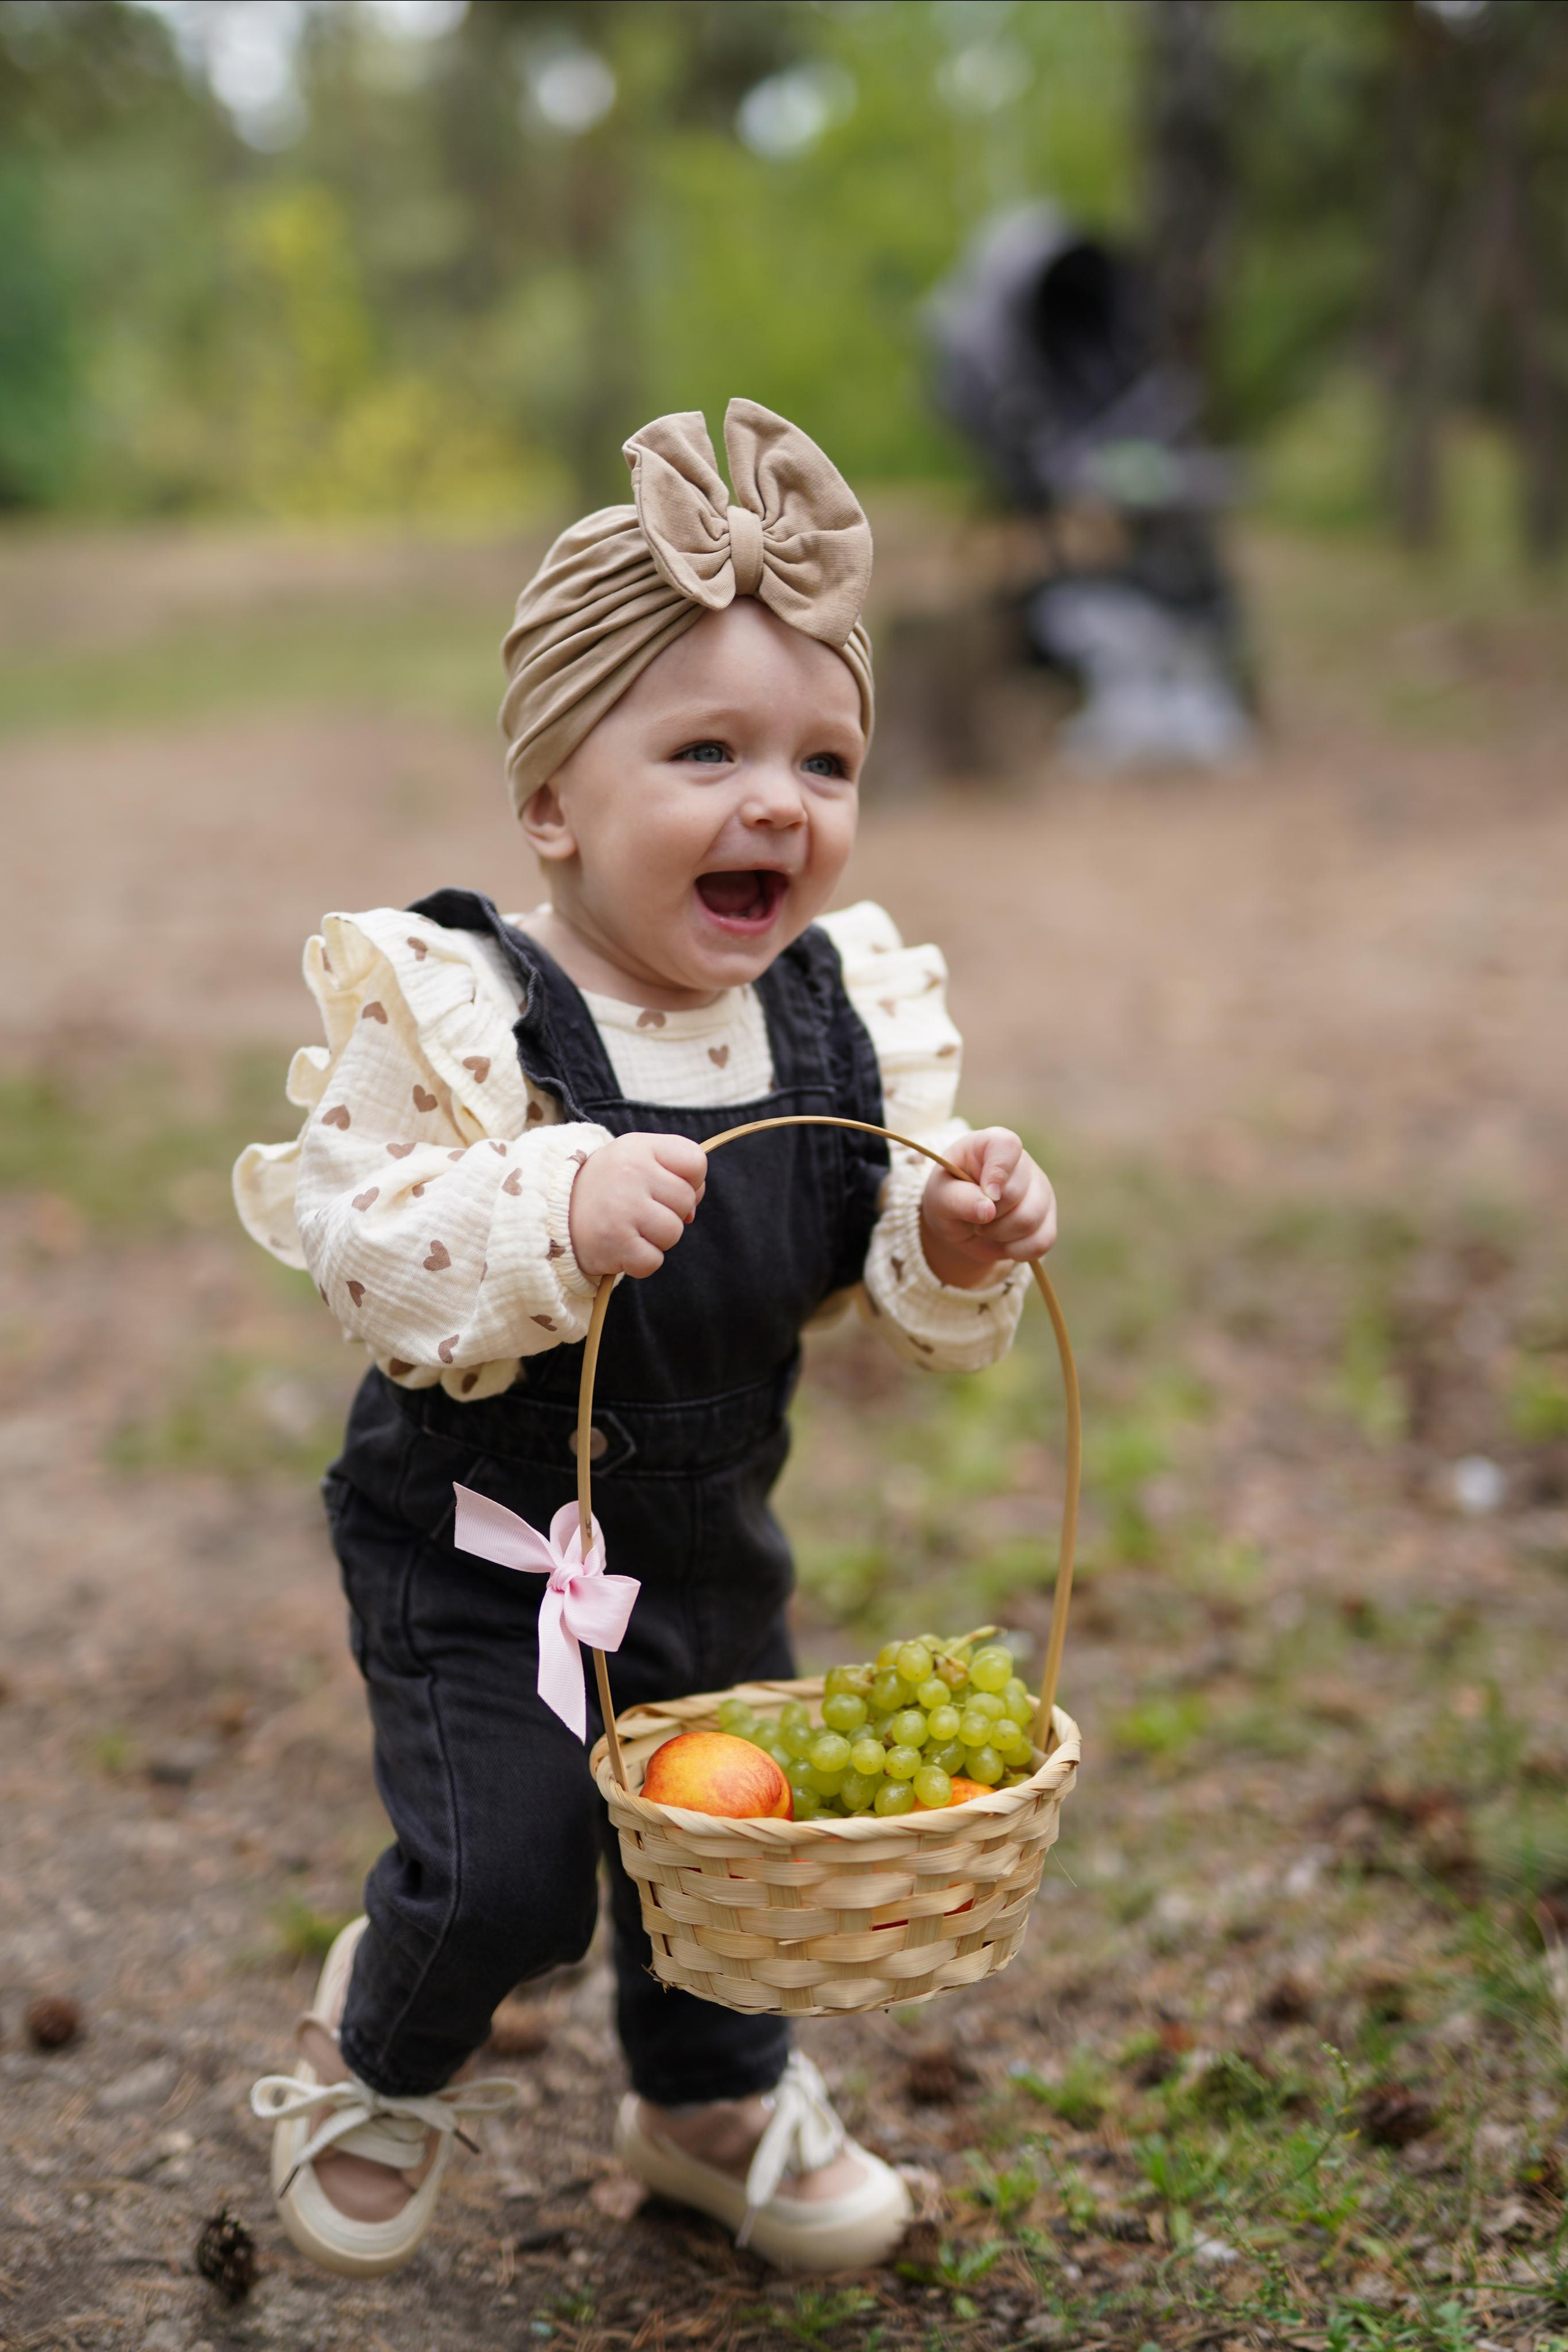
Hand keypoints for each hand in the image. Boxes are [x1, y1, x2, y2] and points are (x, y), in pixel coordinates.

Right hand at [568, 1131, 707, 1280]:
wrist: (552, 1210)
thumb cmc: (607, 1185)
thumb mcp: (636, 1158)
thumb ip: (674, 1172)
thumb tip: (692, 1212)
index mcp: (640, 1148)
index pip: (696, 1162)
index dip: (692, 1180)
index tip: (666, 1186)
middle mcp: (632, 1173)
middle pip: (687, 1201)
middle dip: (670, 1211)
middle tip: (639, 1208)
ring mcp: (623, 1209)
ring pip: (673, 1233)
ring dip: (656, 1238)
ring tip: (629, 1227)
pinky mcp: (616, 1244)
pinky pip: (653, 1261)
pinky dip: (640, 1261)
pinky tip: (621, 1246)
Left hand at [918, 1128, 1056, 1289]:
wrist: (961, 1224)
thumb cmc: (949, 1198)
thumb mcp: (940, 1197)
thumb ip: (958, 1199)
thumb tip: (987, 1209)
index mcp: (993, 1144)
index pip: (1007, 1146)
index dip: (998, 1171)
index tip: (987, 1194)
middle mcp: (1023, 1163)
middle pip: (1016, 1193)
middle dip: (988, 1215)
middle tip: (973, 1217)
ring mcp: (1041, 1191)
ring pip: (1030, 1220)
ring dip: (1000, 1235)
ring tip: (985, 1228)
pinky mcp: (1049, 1219)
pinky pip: (1042, 1242)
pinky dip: (1016, 1251)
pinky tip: (1002, 1243)